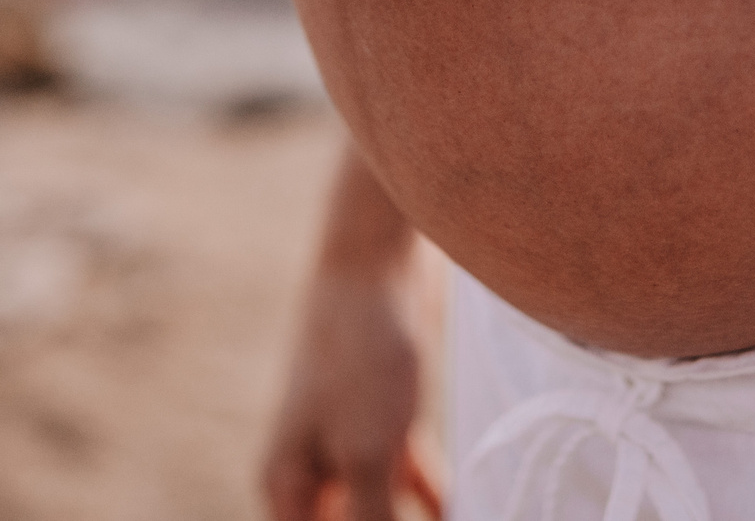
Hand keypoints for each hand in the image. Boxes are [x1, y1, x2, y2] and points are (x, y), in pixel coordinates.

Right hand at [264, 149, 440, 520]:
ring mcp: (348, 444)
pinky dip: (433, 502)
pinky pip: (408, 482)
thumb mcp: (366, 454)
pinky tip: (466, 508)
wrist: (377, 259)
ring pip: (381, 514)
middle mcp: (311, 473)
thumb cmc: (360, 355)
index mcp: (288, 489)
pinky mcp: (386, 420)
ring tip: (466, 519)